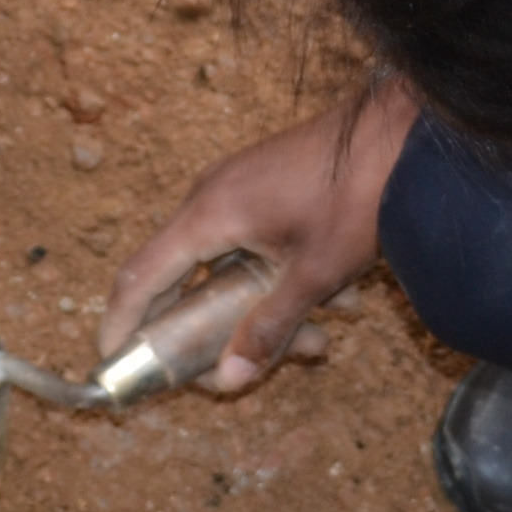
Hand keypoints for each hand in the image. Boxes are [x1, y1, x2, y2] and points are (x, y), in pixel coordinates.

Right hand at [107, 79, 419, 394]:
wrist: (399, 131)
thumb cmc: (357, 194)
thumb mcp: (313, 274)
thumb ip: (267, 329)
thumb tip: (228, 380)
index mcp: (207, 215)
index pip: (140, 277)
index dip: (122, 323)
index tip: (112, 361)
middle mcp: (209, 198)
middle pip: (184, 279)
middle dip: (216, 332)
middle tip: (247, 369)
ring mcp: (235, 189)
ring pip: (226, 268)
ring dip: (261, 309)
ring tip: (320, 337)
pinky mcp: (260, 187)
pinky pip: (248, 245)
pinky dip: (276, 279)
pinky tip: (334, 300)